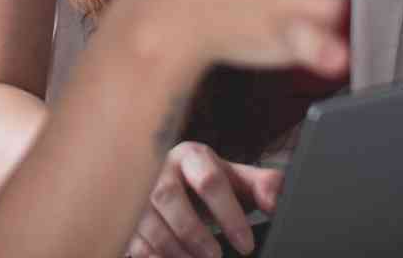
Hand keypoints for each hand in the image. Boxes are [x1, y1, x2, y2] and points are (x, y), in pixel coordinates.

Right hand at [124, 142, 281, 257]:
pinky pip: (133, 240)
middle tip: (216, 257)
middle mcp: (160, 168)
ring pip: (148, 222)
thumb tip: (276, 202)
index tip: (245, 245)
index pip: (210, 180)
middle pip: (168, 197)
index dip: (229, 215)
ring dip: (175, 249)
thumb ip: (264, 186)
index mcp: (191, 156)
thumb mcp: (237, 180)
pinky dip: (153, 257)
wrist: (174, 183)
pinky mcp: (126, 216)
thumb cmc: (208, 183)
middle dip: (194, 232)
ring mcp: (138, 192)